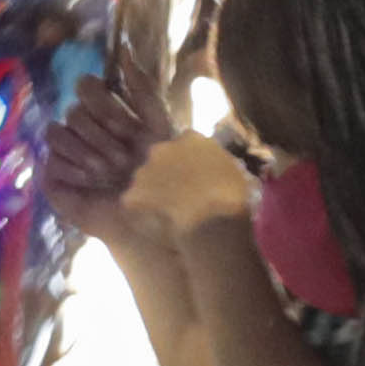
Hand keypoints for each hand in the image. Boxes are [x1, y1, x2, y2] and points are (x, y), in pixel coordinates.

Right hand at [38, 78, 158, 232]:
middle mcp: (82, 127)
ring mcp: (65, 151)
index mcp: (104, 110)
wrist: (154, 214)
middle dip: (102, 136)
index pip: (88, 87)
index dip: (103, 103)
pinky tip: (93, 182)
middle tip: (123, 159)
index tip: (125, 127)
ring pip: (56, 131)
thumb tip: (123, 46)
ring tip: (109, 172)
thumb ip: (141, 86)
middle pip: (74, 111)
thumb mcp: (158, 123)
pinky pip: (50, 161)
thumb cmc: (159, 171)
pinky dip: (74, 170)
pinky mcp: (53, 177)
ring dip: (87, 152)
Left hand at [118, 131, 260, 253]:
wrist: (211, 222)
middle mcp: (161, 148)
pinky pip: (134, 204)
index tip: (195, 176)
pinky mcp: (131, 196)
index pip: (184, 143)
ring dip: (152, 193)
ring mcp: (143, 172)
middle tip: (179, 195)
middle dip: (166, 174)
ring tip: (167, 215)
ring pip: (144, 181)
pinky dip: (141, 214)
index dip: (188, 161)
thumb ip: (216, 162)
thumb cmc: (231, 197)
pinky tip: (156, 226)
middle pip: (159, 159)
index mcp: (190, 139)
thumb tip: (210, 168)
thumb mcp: (233, 169)